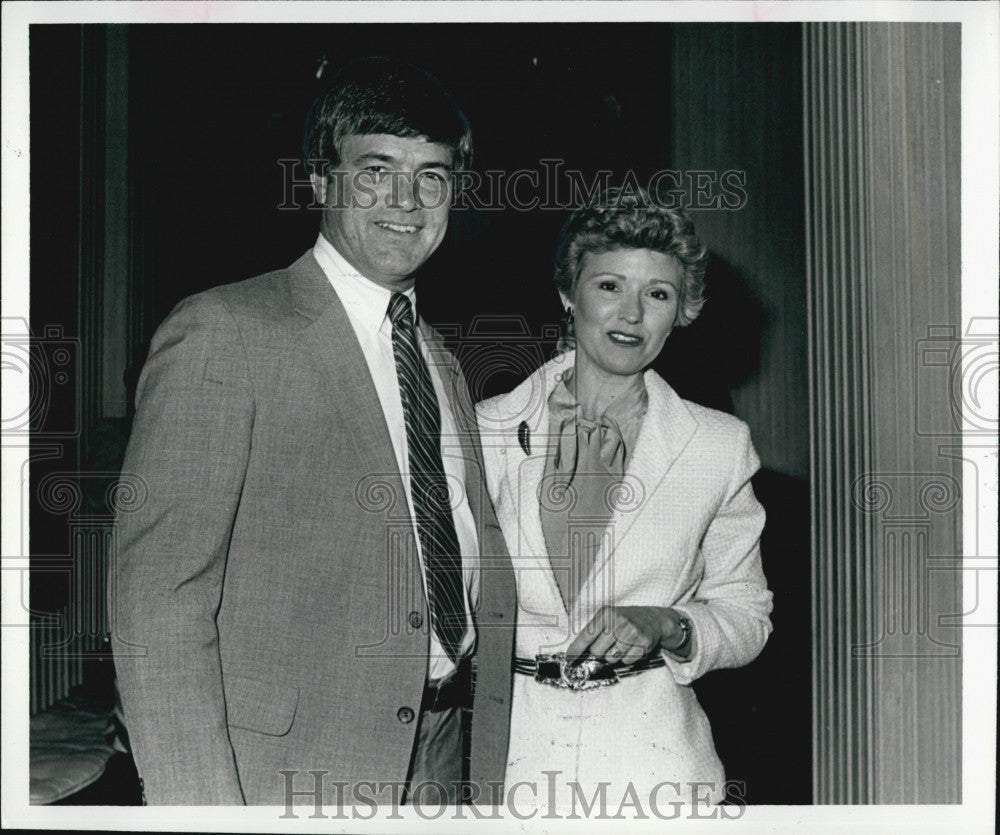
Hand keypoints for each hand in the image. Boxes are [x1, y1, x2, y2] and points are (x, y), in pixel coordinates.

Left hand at [567, 606, 688, 665]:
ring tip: (621, 644)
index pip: (586, 635)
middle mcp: (618, 622)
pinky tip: (631, 647)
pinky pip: (626, 661)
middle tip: (607, 645)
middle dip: (599, 653)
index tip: (568, 660)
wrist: (653, 619)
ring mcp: (632, 632)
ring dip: (613, 656)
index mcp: (606, 614)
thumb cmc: (625, 620)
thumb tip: (577, 653)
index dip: (575, 650)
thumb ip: (594, 632)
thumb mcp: (608, 617)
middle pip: (597, 652)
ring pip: (611, 658)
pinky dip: (626, 658)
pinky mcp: (643, 643)